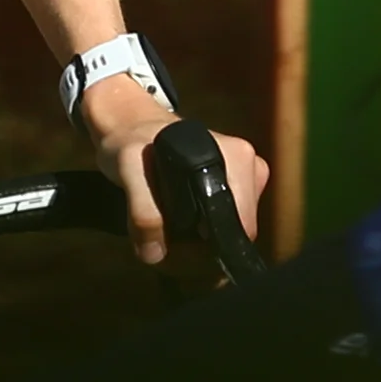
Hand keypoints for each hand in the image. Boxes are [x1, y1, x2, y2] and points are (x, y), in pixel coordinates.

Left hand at [80, 78, 269, 267]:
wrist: (130, 127)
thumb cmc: (133, 143)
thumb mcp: (129, 170)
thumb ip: (142, 210)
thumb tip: (155, 254)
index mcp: (238, 158)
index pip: (242, 225)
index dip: (211, 246)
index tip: (179, 247)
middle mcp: (251, 166)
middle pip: (239, 230)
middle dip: (204, 245)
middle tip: (167, 237)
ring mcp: (248, 175)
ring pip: (232, 230)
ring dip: (203, 241)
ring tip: (170, 225)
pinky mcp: (239, 185)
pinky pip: (227, 222)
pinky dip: (205, 232)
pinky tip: (182, 220)